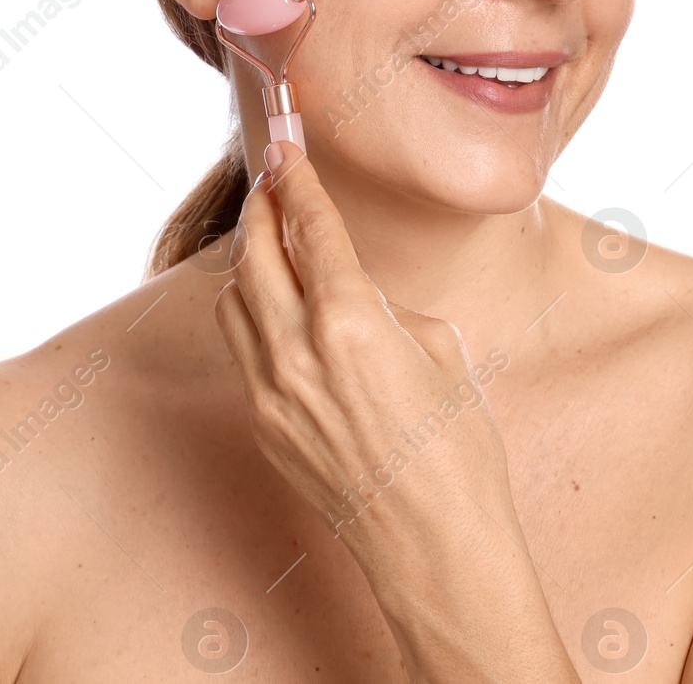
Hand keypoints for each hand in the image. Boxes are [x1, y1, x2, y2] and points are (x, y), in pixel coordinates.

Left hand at [212, 140, 511, 572]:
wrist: (435, 549)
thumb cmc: (459, 453)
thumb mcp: (441, 352)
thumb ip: (388, 308)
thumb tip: (360, 296)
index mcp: (349, 322)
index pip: (309, 228)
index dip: (297, 178)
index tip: (286, 145)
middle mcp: (296, 352)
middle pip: (254, 252)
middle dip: (261, 205)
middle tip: (273, 178)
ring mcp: (271, 393)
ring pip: (233, 300)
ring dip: (248, 260)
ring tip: (272, 241)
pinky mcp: (264, 427)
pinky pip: (241, 350)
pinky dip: (251, 314)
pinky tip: (276, 309)